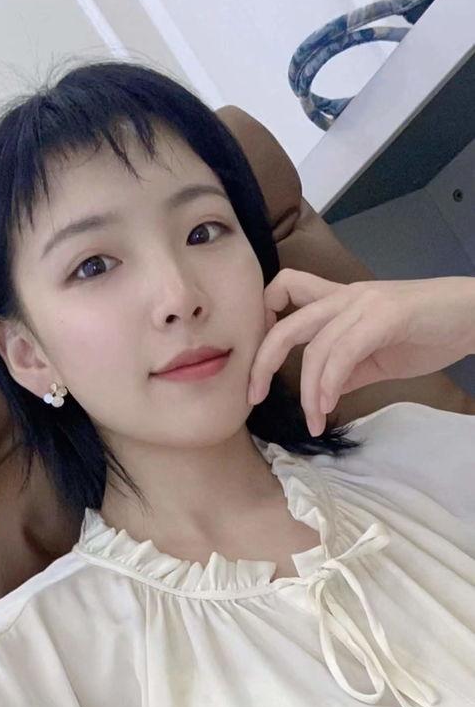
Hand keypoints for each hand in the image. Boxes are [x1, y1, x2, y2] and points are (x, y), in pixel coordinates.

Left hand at [247, 270, 474, 436]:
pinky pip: (343, 351)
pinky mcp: (385, 316)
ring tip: (313, 418)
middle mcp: (344, 296)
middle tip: (254, 396)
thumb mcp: (377, 356)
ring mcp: (364, 303)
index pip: (285, 288)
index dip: (263, 316)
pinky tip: (329, 405)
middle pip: (285, 321)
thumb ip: (346, 370)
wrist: (471, 318)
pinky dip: (329, 383)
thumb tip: (320, 395)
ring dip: (308, 390)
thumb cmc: (427, 333)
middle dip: (263, 361)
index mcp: (339, 300)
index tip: (259, 356)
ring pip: (314, 346)